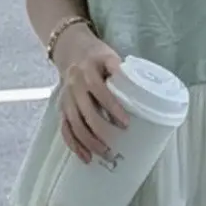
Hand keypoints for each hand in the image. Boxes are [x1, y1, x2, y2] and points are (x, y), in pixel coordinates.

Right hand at [58, 34, 128, 163]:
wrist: (71, 49)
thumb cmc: (97, 56)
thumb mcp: (111, 56)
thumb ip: (122, 73)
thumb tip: (143, 94)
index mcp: (89, 70)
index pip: (99, 91)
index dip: (112, 108)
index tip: (125, 123)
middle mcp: (75, 84)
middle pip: (85, 112)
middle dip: (100, 131)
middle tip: (115, 146)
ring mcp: (66, 97)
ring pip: (74, 123)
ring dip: (88, 141)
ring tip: (103, 154)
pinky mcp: (62, 107)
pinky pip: (65, 128)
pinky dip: (74, 144)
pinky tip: (85, 156)